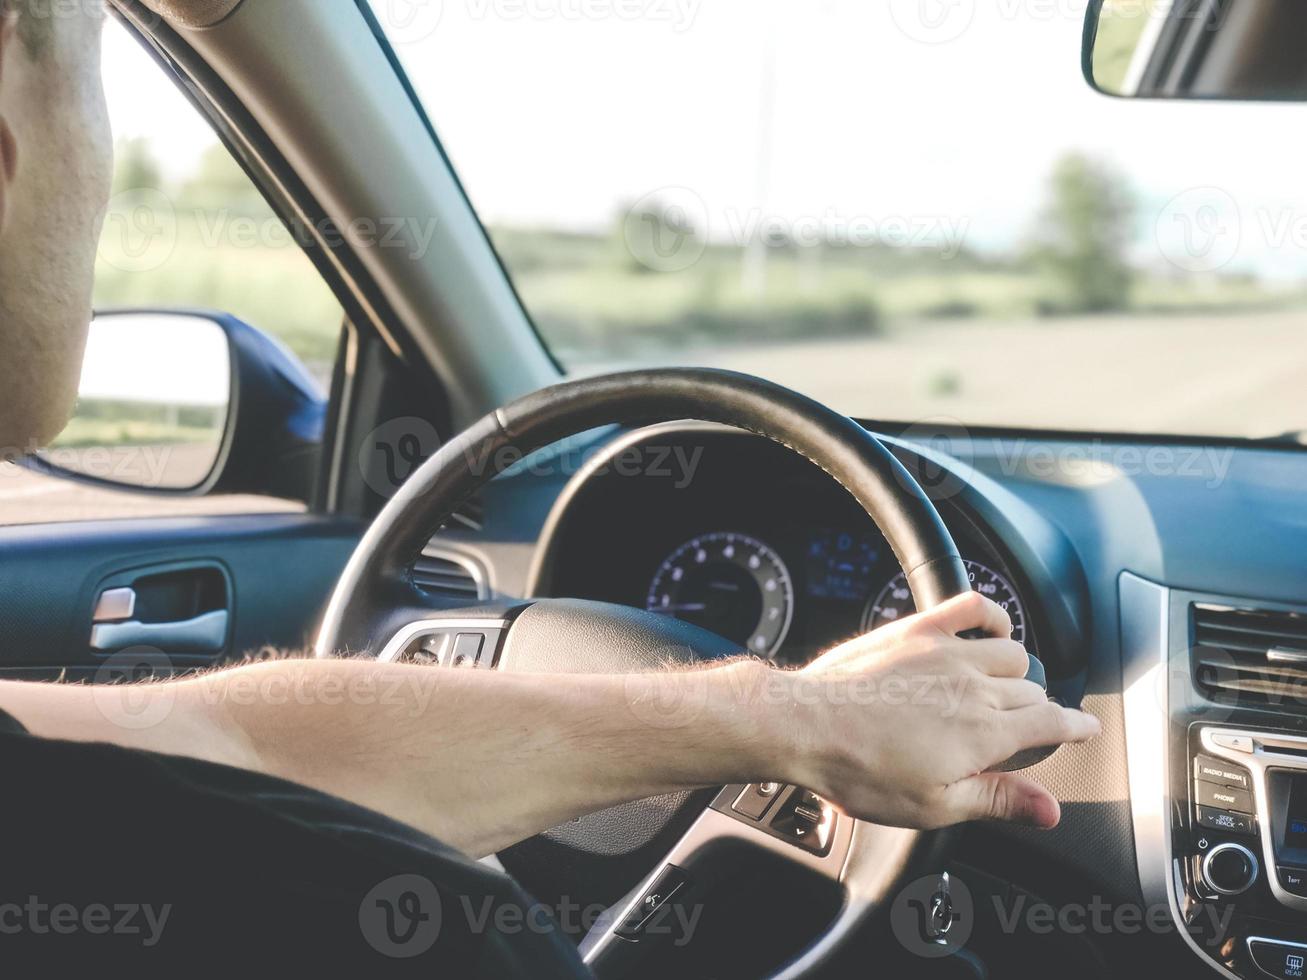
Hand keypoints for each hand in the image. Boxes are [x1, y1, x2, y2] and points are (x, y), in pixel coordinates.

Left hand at [777, 591, 1098, 829]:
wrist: (805, 725)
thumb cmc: (860, 769)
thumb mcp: (933, 805)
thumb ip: (999, 800)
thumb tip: (1050, 810)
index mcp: (984, 733)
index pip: (1053, 724)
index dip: (1077, 728)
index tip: (1086, 729)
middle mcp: (974, 686)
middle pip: (1032, 692)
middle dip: (1035, 711)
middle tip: (1016, 731)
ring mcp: (947, 652)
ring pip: (1011, 653)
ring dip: (1015, 672)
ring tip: (999, 689)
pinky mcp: (918, 629)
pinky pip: (973, 606)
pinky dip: (992, 614)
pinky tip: (991, 628)